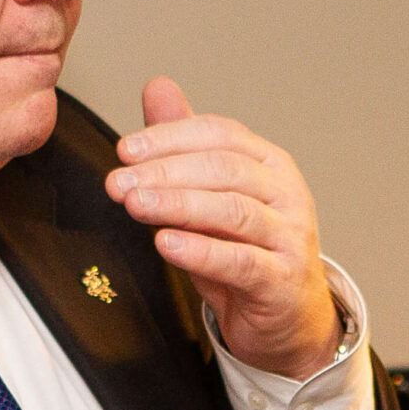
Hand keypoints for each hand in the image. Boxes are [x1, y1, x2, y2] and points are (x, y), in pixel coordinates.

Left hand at [106, 78, 340, 378]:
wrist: (289, 321)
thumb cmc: (248, 252)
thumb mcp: (212, 196)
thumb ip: (185, 145)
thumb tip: (158, 87)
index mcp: (269, 164)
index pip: (219, 133)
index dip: (170, 136)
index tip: (125, 149)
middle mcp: (286, 193)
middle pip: (223, 168)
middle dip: (164, 171)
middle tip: (118, 182)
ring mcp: (289, 237)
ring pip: (232, 210)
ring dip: (177, 204)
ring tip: (136, 205)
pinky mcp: (282, 280)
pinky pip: (239, 260)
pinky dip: (200, 250)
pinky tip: (166, 244)